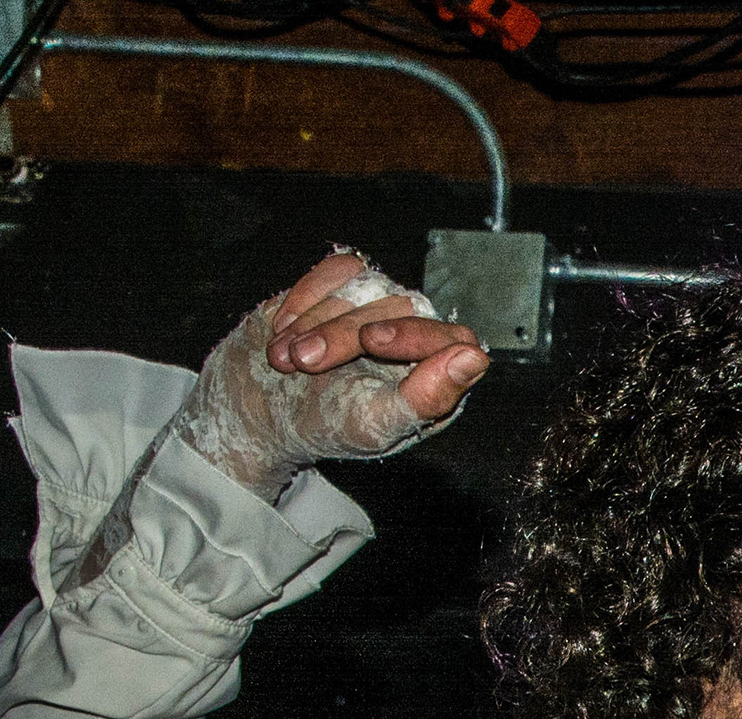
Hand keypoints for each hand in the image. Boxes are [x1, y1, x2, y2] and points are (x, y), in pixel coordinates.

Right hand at [176, 249, 489, 498]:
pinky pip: (337, 271)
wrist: (267, 408)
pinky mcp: (350, 284)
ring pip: (364, 286)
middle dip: (341, 335)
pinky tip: (284, 332)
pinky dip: (304, 300)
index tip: (370, 341)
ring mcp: (384, 304)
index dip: (413, 334)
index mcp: (438, 374)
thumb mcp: (374, 425)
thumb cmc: (328, 425)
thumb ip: (427, 398)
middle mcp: (417, 333)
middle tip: (304, 364)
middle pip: (398, 308)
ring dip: (314, 322)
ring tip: (285, 360)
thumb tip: (474, 358)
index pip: (451, 338)